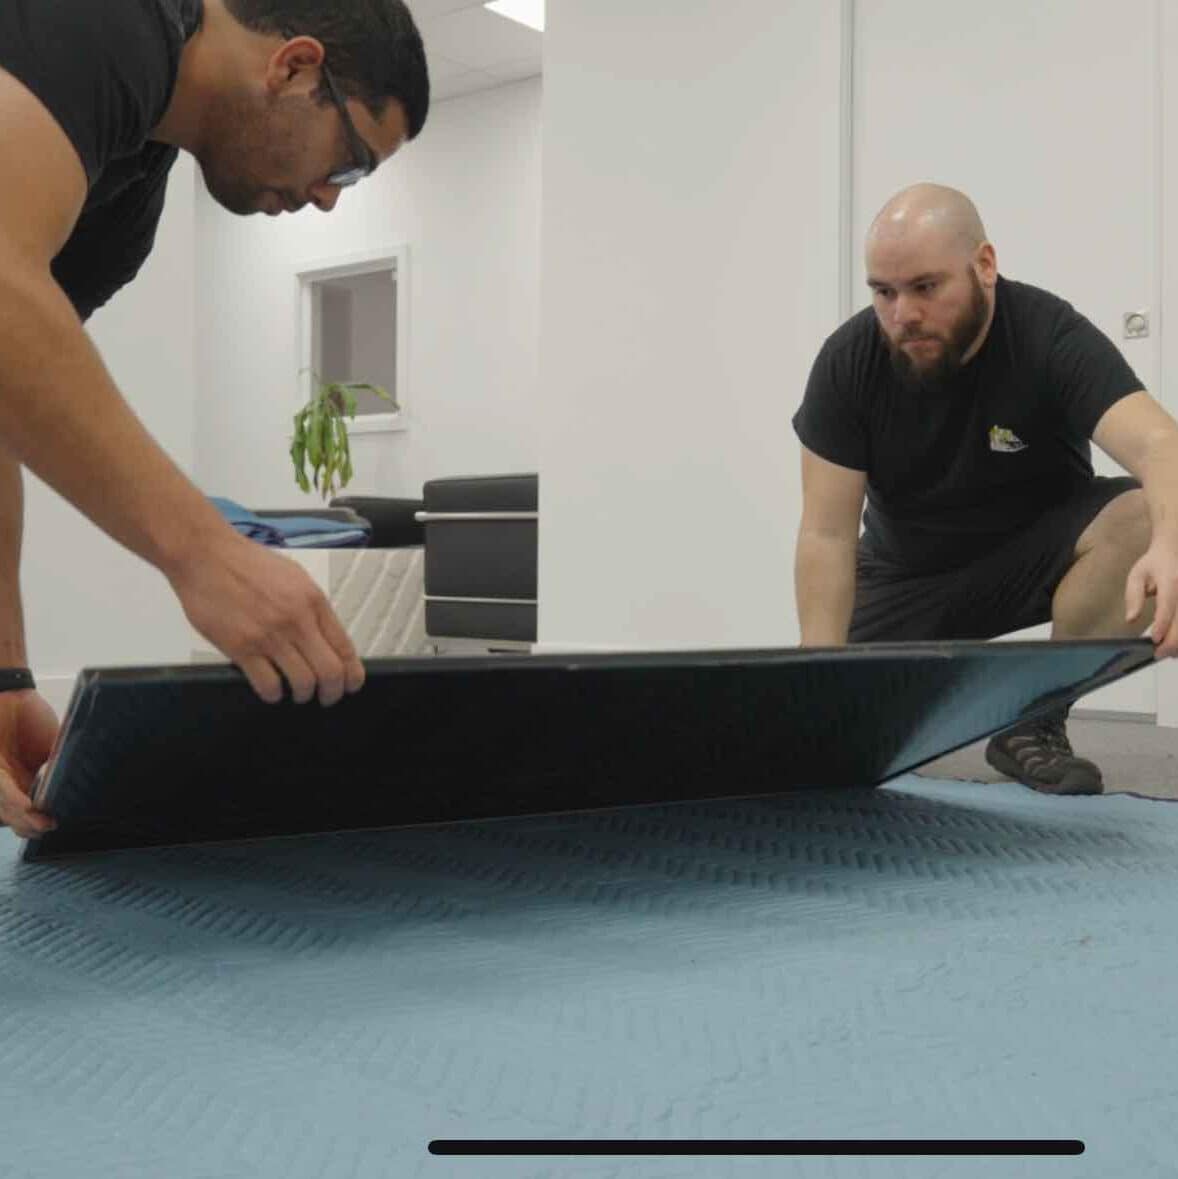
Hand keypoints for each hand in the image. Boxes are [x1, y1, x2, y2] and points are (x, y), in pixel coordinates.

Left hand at [0, 690, 58, 837]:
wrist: (10, 693)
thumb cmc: (30, 718)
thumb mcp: (53, 747)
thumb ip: (59, 766)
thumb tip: (78, 785)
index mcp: (24, 782)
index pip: (30, 809)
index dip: (39, 821)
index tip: (56, 823)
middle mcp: (7, 784)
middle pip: (14, 815)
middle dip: (29, 826)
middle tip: (47, 827)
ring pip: (5, 807)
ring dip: (22, 818)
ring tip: (41, 823)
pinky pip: (1, 788)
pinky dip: (14, 799)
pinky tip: (29, 807)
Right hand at [168, 531, 364, 705]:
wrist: (205, 555)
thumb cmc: (246, 562)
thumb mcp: (294, 576)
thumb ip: (311, 607)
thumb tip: (324, 636)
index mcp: (313, 601)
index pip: (344, 647)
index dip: (352, 674)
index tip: (351, 684)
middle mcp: (296, 620)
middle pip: (330, 671)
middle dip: (332, 692)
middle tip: (327, 697)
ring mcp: (269, 636)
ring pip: (302, 682)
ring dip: (303, 695)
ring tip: (297, 694)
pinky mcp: (241, 648)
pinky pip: (268, 684)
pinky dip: (273, 694)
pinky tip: (271, 690)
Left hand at [1125, 541, 1177, 658]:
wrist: (1176, 549)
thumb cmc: (1155, 564)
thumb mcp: (1137, 575)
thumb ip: (1134, 596)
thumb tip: (1131, 619)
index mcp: (1170, 581)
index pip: (1168, 605)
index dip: (1162, 624)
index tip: (1154, 639)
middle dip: (1173, 641)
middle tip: (1159, 654)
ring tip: (1170, 653)